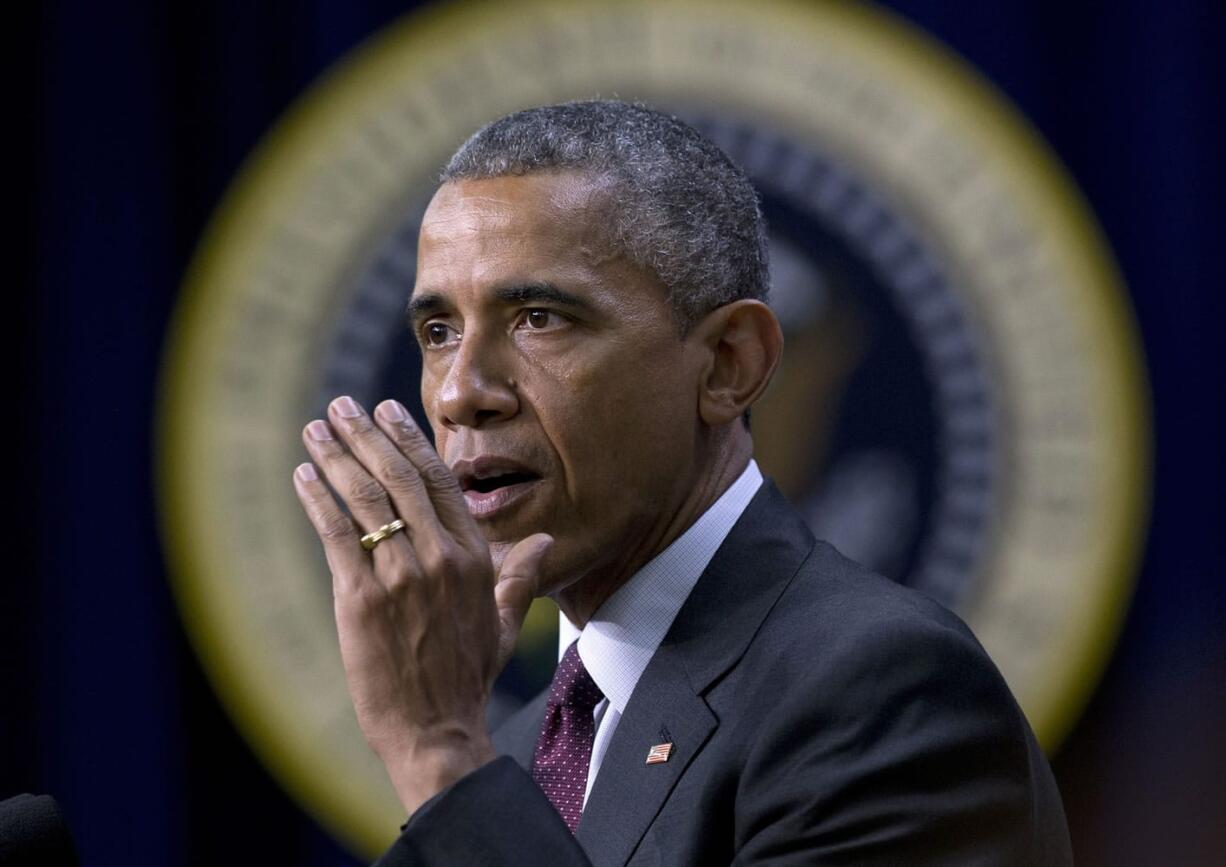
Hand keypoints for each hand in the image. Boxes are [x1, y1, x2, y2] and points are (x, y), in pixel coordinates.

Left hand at [291, 396, 552, 814]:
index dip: (410, 441)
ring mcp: (401, 576)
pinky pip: (337, 535)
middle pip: (399, 478)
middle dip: (367, 435)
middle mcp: (440, 557)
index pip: (439, 482)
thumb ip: (521, 576)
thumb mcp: (503, 623)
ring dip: (337, 457)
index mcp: (473, 558)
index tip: (388, 412)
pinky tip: (303, 475)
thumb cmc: (468, 677)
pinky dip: (318, 500)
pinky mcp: (361, 599)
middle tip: (342, 406)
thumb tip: (545, 543)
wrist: (435, 729)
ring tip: (316, 428)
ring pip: (366, 499)